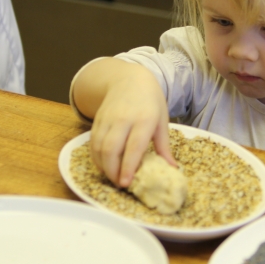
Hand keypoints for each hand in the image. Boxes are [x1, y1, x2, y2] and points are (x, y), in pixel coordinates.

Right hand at [74, 59, 175, 186]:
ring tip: (113, 177)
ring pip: (99, 148)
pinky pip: (93, 143)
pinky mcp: (97, 121)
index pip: (134, 146)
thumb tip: (171, 168)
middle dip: (113, 171)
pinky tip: (105, 166)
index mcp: (144, 119)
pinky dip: (96, 158)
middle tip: (120, 184)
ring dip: (104, 167)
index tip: (126, 183)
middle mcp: (123, 119)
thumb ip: (164, 146)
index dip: (128, 166)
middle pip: (111, 149)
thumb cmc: (150, 101)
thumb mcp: (162, 120)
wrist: (129, 79)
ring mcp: (107, 119)